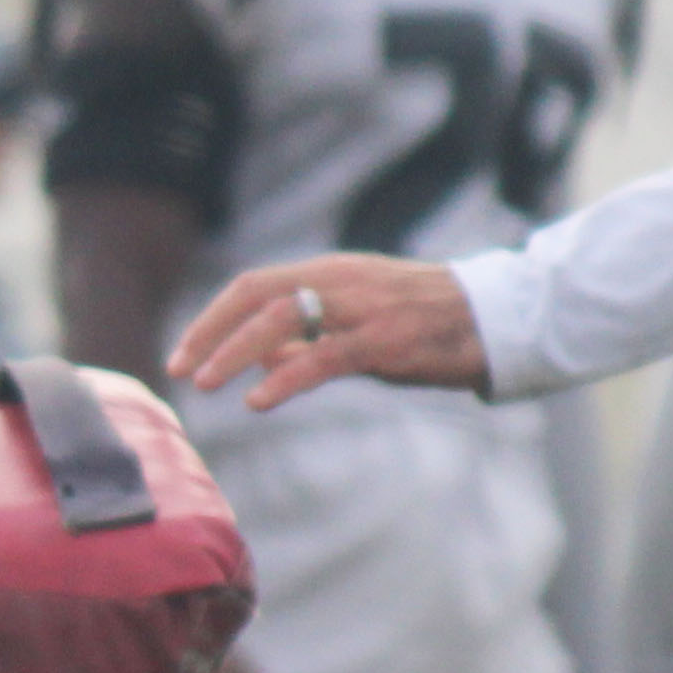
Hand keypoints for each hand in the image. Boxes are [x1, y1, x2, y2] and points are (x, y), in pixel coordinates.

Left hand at [172, 253, 488, 408]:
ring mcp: (361, 308)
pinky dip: (284, 377)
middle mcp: (339, 281)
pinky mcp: (383, 340)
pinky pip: (323, 357)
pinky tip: (258, 400)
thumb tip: (255, 359)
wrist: (492, 320)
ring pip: (281, 319)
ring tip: (205, 383)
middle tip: (180, 369)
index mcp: (328, 272)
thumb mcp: (355, 323)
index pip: (253, 285)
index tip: (183, 353)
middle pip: (256, 295)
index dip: (213, 318)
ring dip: (234, 351)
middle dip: (211, 331)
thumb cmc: (422, 324)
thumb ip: (305, 338)